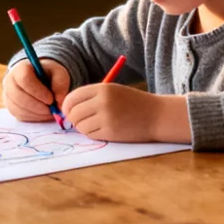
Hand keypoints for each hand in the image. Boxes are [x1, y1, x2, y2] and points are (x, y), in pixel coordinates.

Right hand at [3, 58, 68, 122]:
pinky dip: (34, 117)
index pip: (24, 79)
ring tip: (52, 112)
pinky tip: (45, 114)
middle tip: (53, 110)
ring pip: (19, 109)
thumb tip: (58, 100)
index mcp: (21, 68)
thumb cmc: (50, 74)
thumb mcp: (59, 73)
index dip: (38, 91)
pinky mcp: (11, 108)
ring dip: (37, 113)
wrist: (41, 79)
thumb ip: (60, 83)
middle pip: (19, 97)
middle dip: (38, 106)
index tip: (51, 99)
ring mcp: (8, 96)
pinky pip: (21, 116)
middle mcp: (10, 82)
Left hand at [61, 84, 185, 141]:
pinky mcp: (110, 132)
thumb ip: (92, 97)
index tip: (69, 111)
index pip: (72, 98)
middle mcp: (102, 102)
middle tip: (83, 120)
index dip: (67, 106)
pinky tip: (107, 129)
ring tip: (99, 124)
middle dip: (75, 119)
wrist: (157, 115)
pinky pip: (90, 135)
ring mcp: (106, 117)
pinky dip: (94, 134)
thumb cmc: (134, 103)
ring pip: (80, 126)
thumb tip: (66, 110)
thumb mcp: (114, 92)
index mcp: (103, 88)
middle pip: (73, 113)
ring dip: (85, 127)